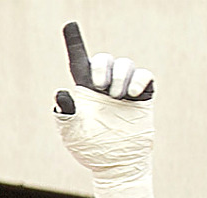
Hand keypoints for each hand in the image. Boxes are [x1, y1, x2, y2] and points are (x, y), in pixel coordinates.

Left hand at [54, 22, 153, 177]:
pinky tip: (131, 96)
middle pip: (104, 59)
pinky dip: (138, 81)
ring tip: (116, 97)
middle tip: (99, 87)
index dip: (74, 42)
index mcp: (83, 90)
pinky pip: (145, 74)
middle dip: (102, 67)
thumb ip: (65, 112)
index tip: (70, 25)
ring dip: (120, 77)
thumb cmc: (90, 148)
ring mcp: (124, 89)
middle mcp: (104, 85)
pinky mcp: (143, 95)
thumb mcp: (72, 131)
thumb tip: (62, 92)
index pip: (79, 61)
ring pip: (125, 64)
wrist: (116, 163)